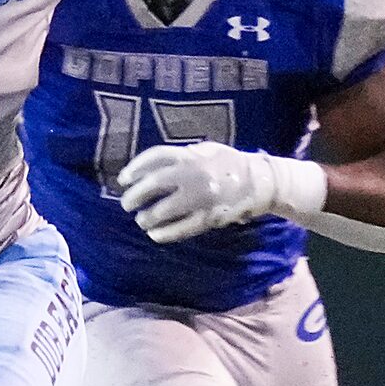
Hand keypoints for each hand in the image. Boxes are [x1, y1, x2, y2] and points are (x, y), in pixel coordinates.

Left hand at [116, 142, 309, 244]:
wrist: (261, 181)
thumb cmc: (229, 164)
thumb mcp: (206, 150)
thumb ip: (182, 156)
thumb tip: (151, 168)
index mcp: (191, 155)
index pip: (154, 158)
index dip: (135, 168)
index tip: (123, 180)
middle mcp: (193, 174)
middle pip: (153, 184)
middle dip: (135, 196)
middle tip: (127, 204)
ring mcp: (201, 197)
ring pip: (164, 210)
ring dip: (148, 217)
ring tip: (142, 221)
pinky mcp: (209, 217)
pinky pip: (181, 228)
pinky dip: (165, 233)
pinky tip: (155, 235)